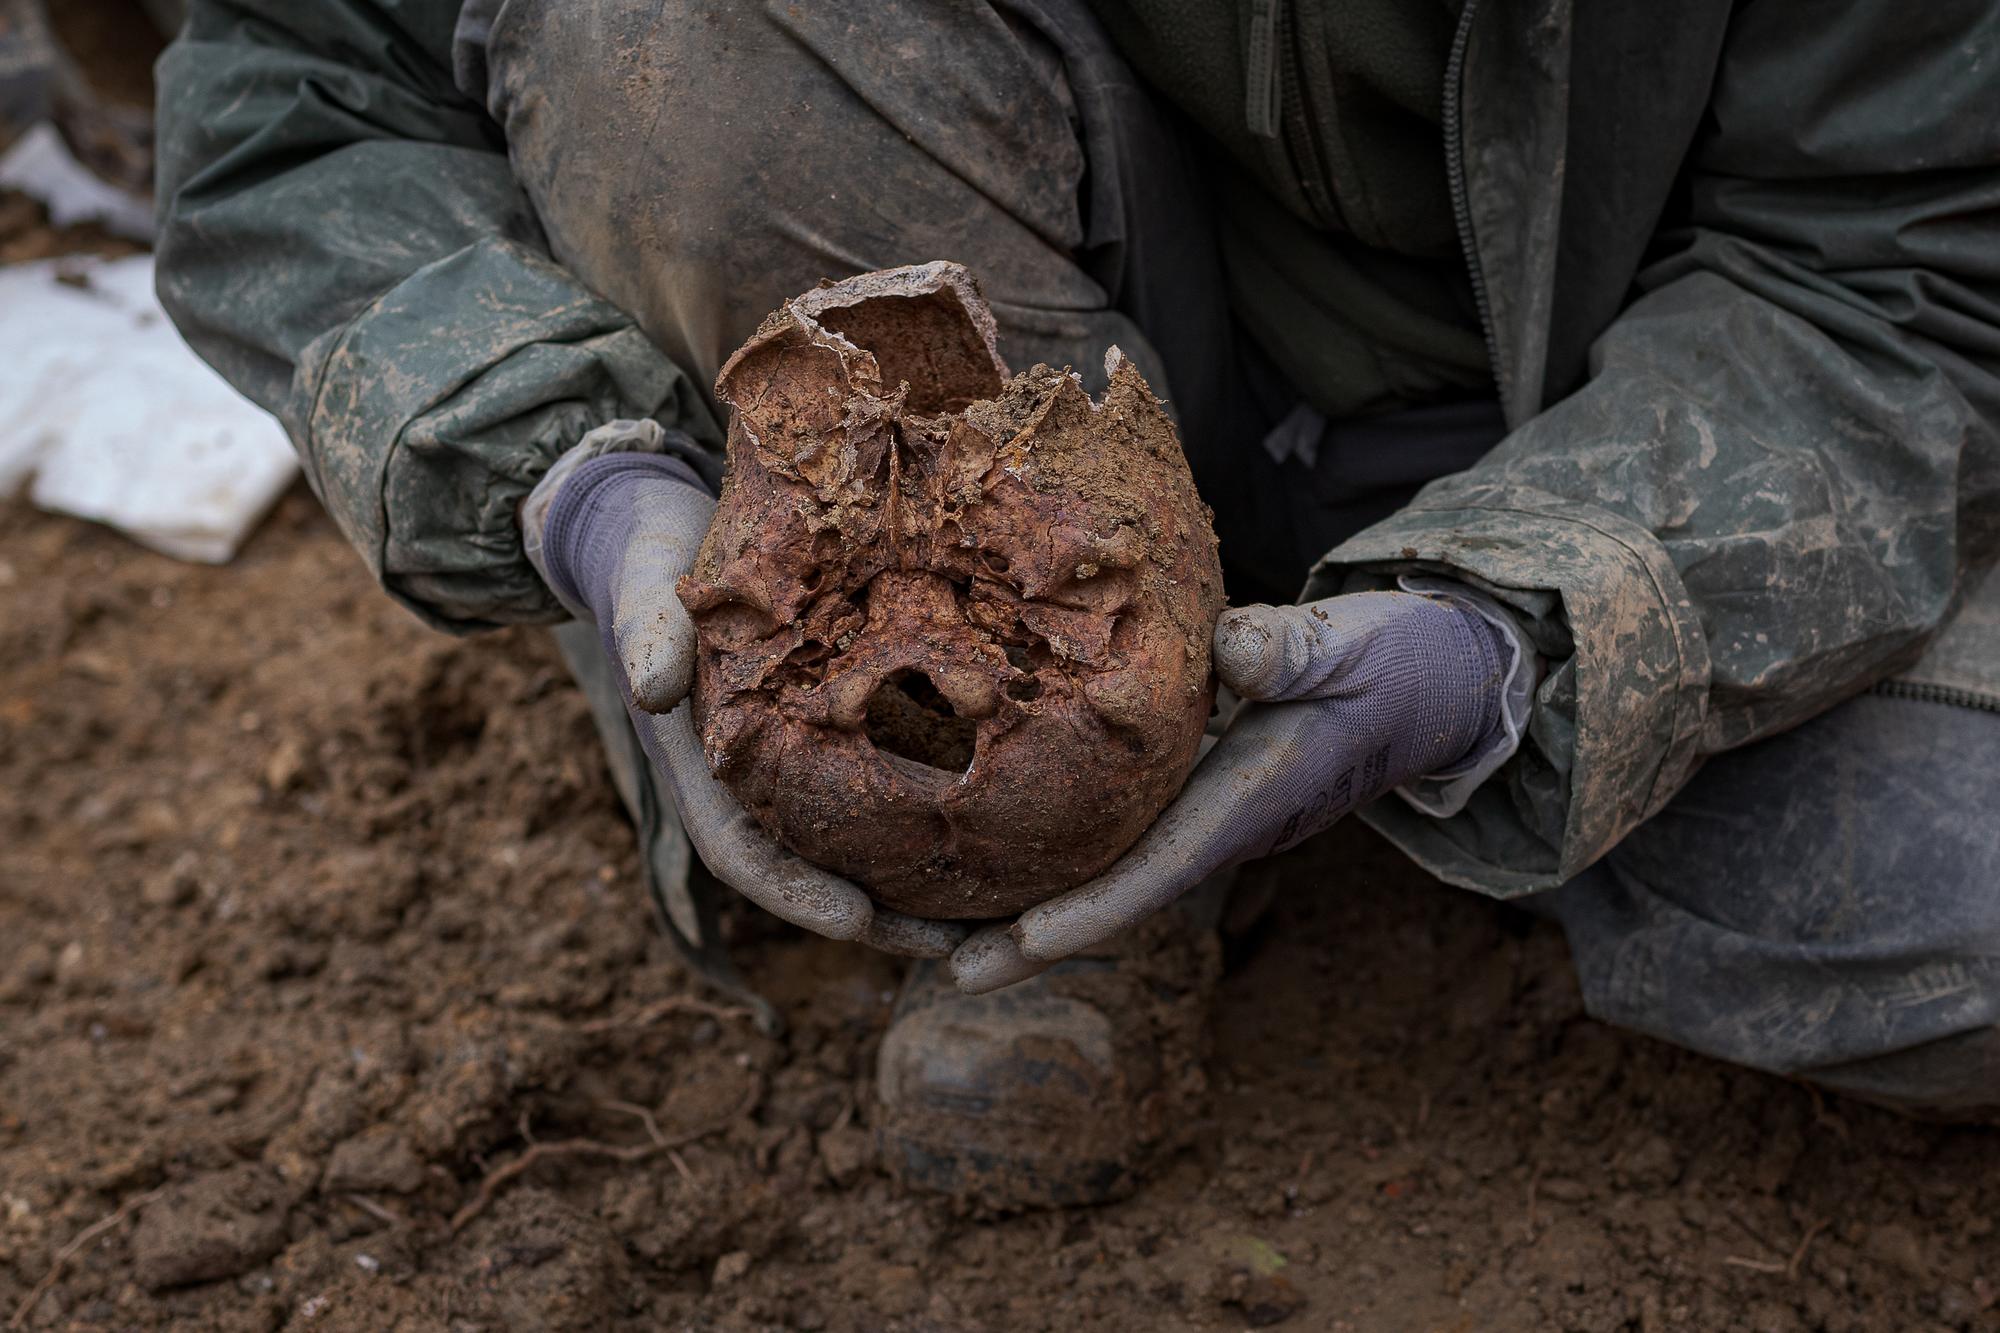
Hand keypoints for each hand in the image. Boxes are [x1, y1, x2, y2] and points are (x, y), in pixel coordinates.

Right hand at [522, 422, 966, 958]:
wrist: (655, 531)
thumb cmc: (648, 561)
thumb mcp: (643, 587)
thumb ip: (645, 632)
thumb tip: (653, 688)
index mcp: (701, 769)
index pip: (744, 855)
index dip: (798, 895)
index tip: (857, 921)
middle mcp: (748, 783)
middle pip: (814, 873)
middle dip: (879, 918)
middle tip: (956, 947)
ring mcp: (790, 764)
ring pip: (855, 845)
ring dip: (915, 886)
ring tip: (994, 918)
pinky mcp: (829, 730)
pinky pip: (883, 786)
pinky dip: (928, 818)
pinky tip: (998, 827)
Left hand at [949, 591, 1512, 992]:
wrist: (1430, 685)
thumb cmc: (1390, 662)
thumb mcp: (1350, 645)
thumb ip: (1295, 648)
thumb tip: (1235, 648)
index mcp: (1247, 802)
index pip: (1157, 870)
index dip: (1089, 911)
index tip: (1019, 943)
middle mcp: (1214, 828)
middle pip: (1108, 898)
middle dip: (1027, 940)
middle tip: (939, 971)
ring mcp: (1197, 819)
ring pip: (1099, 878)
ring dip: (1022, 911)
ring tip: (931, 937)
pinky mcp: (1185, 795)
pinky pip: (1106, 843)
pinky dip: (1044, 860)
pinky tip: (983, 858)